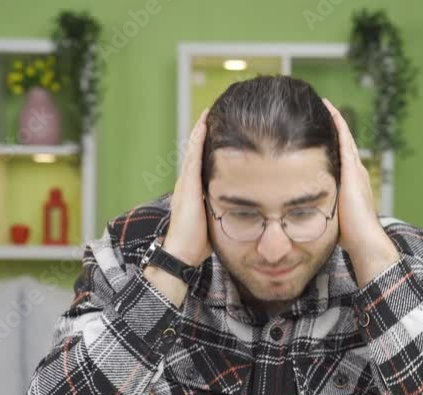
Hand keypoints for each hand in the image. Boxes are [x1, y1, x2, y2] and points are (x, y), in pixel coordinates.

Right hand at [163, 109, 212, 266]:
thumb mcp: (213, 221)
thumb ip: (221, 210)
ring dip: (200, 131)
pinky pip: (193, 158)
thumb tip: (240, 210)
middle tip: (211, 114)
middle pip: (195, 152)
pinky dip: (197, 141)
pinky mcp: (187, 186)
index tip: (216, 131)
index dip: (206, 146)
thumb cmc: (198, 244)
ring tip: (208, 113)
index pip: (200, 163)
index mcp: (193, 191)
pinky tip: (203, 126)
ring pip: (193, 151)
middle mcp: (187, 184)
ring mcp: (185, 183)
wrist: (182, 253)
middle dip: (202, 133)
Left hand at [322, 99, 399, 285]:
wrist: (364, 241)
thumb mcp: (330, 216)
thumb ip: (320, 209)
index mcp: (351, 184)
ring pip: (344, 137)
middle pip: (343, 142)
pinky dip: (338, 124)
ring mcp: (356, 169)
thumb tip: (300, 213)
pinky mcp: (353, 169)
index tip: (319, 129)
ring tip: (324, 102)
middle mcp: (356, 173)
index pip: (340, 156)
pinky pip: (345, 139)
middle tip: (321, 107)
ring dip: (335, 120)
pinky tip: (329, 110)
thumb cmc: (348, 237)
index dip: (331, 141)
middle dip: (333, 125)